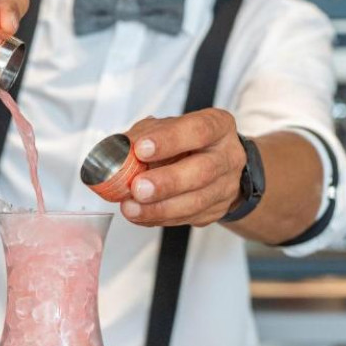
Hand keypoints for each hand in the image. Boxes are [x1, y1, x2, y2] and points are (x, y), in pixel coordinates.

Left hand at [120, 109, 246, 226]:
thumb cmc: (187, 143)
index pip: (198, 130)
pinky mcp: (215, 211)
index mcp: (217, 126)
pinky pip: (186, 218)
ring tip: (132, 207)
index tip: (141, 149)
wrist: (214, 166)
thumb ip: (143, 135)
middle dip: (166, 182)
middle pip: (202, 172)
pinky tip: (140, 215)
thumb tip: (118, 151)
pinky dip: (159, 218)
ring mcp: (224, 187)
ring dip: (159, 208)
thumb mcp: (166, 127)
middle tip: (138, 187)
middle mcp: (227, 156)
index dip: (169, 141)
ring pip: (195, 202)